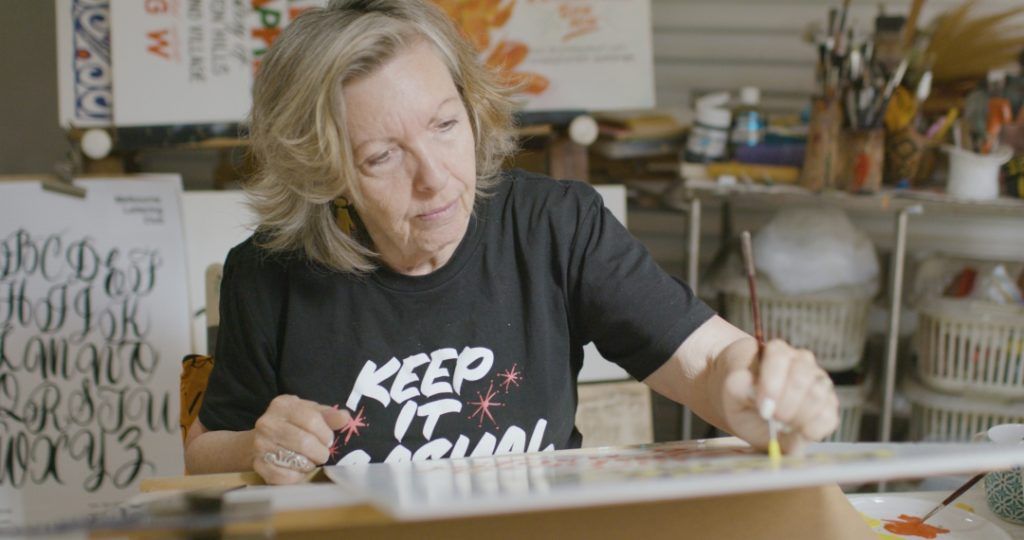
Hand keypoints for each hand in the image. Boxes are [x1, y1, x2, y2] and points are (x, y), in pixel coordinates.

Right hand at [252, 395, 350, 484]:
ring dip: (309, 464)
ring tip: (310, 461)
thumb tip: (345, 418)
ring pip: (296, 460)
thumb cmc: (293, 424)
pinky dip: (298, 476)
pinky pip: (285, 476)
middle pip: (304, 442)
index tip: (329, 440)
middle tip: (323, 454)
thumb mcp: (311, 413)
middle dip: (320, 452)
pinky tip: (299, 470)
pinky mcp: (258, 465)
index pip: (312, 419)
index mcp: (282, 405)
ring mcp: (260, 445)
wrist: (262, 439)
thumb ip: (329, 415)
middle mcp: (267, 423)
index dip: (326, 433)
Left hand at [719, 339, 838, 454]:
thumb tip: (746, 383)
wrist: (750, 409)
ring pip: (818, 395)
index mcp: (776, 350)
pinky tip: (798, 432)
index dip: (772, 384)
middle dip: (787, 403)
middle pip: (802, 377)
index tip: (763, 407)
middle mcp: (802, 362)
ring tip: (782, 425)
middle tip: (774, 418)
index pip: (779, 357)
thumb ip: (736, 386)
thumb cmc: (741, 396)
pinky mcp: (828, 404)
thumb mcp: (731, 392)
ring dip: (799, 416)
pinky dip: (814, 428)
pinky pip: (829, 416)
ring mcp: (818, 382)